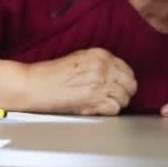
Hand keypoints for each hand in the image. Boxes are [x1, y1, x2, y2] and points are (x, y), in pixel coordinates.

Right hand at [19, 48, 136, 115]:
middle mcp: (104, 67)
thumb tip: (116, 76)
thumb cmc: (52, 73)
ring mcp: (100, 84)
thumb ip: (100, 64)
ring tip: (102, 103)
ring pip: (124, 98)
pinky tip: (97, 108)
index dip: (124, 81)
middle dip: (124, 92)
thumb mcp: (80, 58)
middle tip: (114, 97)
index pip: (127, 70)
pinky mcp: (94, 100)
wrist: (36, 84)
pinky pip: (114, 109)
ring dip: (116, 103)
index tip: (119, 86)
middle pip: (130, 84)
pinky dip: (108, 111)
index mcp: (101, 55)